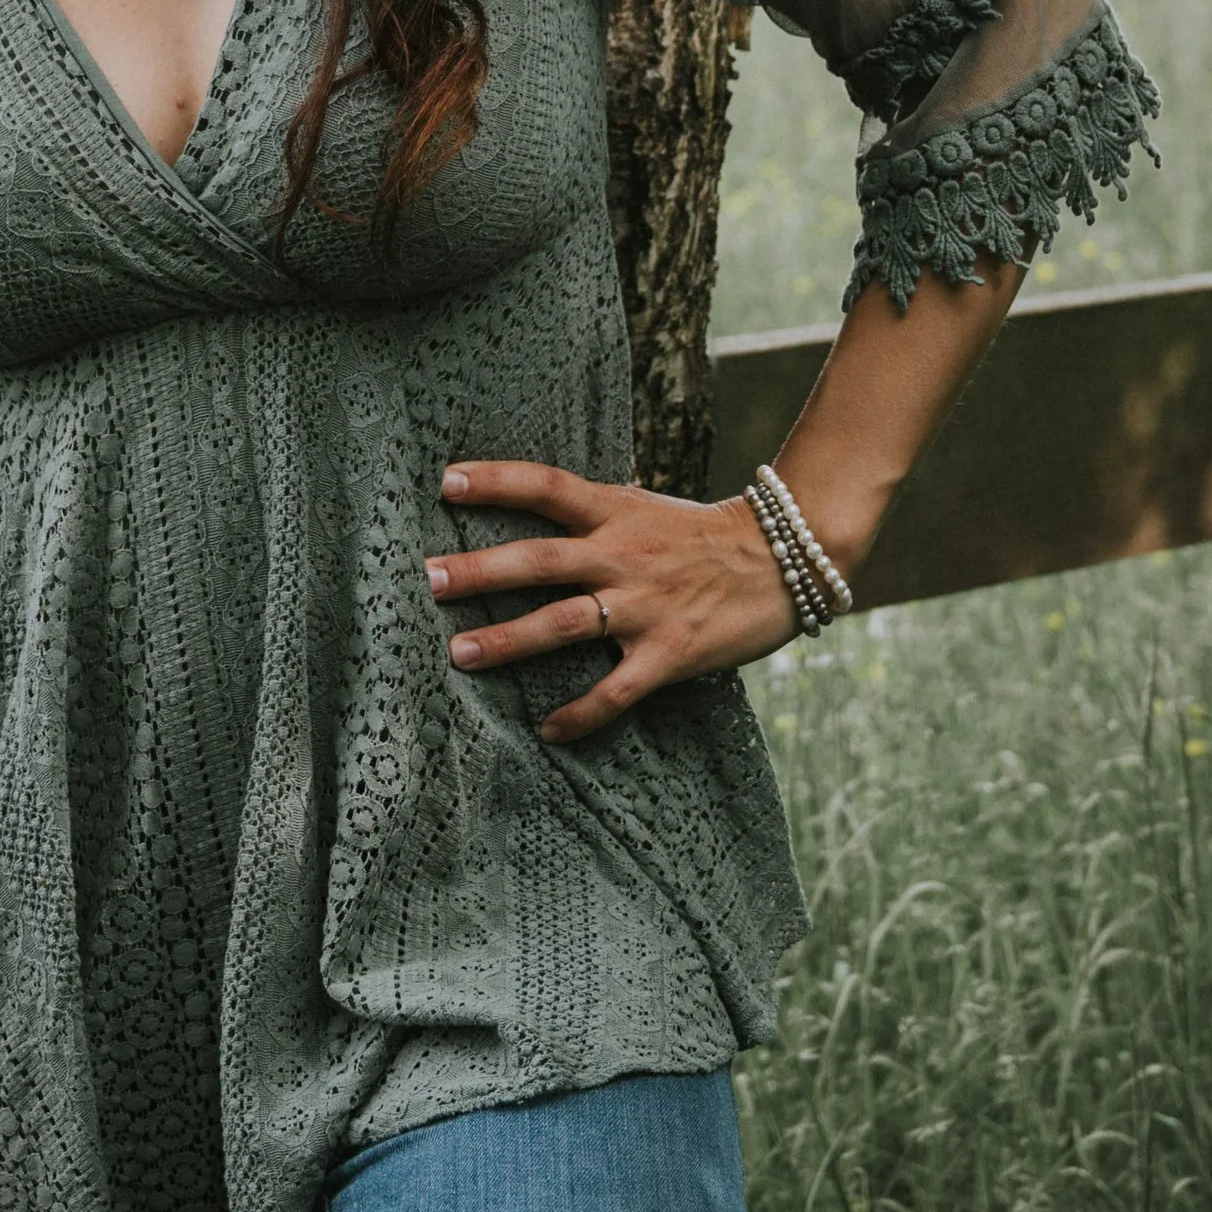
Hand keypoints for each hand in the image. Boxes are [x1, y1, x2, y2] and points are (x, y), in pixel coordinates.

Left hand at [430, 460, 798, 747]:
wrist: (783, 559)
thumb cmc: (702, 536)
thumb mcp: (644, 508)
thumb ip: (592, 515)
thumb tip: (530, 512)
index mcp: (617, 512)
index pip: (547, 486)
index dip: (496, 481)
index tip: (445, 483)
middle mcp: (624, 555)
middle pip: (541, 559)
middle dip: (481, 570)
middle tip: (428, 579)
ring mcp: (646, 605)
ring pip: (565, 623)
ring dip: (508, 640)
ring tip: (459, 654)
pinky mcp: (670, 652)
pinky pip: (616, 690)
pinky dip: (580, 713)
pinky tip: (548, 730)